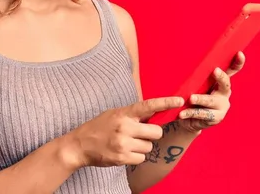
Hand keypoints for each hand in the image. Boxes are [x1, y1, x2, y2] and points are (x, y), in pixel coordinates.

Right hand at [67, 96, 184, 167]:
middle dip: (152, 134)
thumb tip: (153, 114)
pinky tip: (124, 152)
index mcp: (123, 113)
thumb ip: (132, 114)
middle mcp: (125, 127)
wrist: (79, 145)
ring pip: (149, 146)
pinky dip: (136, 157)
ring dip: (142, 146)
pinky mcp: (122, 158)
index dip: (165, 102)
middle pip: (156, 132)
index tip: (179, 100)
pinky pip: (141, 158)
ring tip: (127, 143)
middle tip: (141, 134)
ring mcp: (123, 143)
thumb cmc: (98, 127)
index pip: (148, 106)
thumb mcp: (114, 114)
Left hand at [178, 51, 245, 132]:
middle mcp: (224, 94)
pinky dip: (190, 113)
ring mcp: (221, 107)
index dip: (237, 62)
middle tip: (215, 70)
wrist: (188, 119)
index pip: (232, 71)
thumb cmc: (192, 96)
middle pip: (225, 84)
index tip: (239, 53)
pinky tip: (182, 113)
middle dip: (221, 77)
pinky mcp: (215, 118)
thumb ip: (196, 75)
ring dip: (201, 99)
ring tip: (192, 98)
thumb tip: (186, 57)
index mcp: (221, 83)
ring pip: (211, 101)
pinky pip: (201, 114)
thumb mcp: (195, 84)